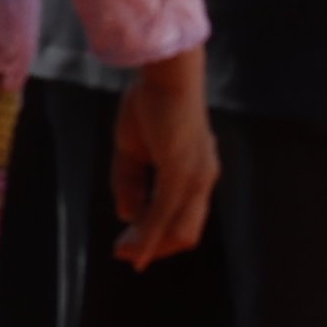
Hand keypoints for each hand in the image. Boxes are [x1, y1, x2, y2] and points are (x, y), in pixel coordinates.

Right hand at [111, 46, 217, 268]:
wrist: (164, 75)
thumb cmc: (151, 107)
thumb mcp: (133, 153)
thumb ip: (132, 185)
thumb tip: (128, 217)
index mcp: (198, 171)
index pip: (186, 220)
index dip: (158, 239)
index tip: (127, 246)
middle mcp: (204, 176)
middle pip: (187, 232)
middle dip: (155, 249)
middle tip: (122, 252)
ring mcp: (196, 174)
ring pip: (180, 229)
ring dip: (150, 246)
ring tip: (123, 252)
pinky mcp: (181, 169)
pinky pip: (165, 211)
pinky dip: (149, 235)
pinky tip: (133, 249)